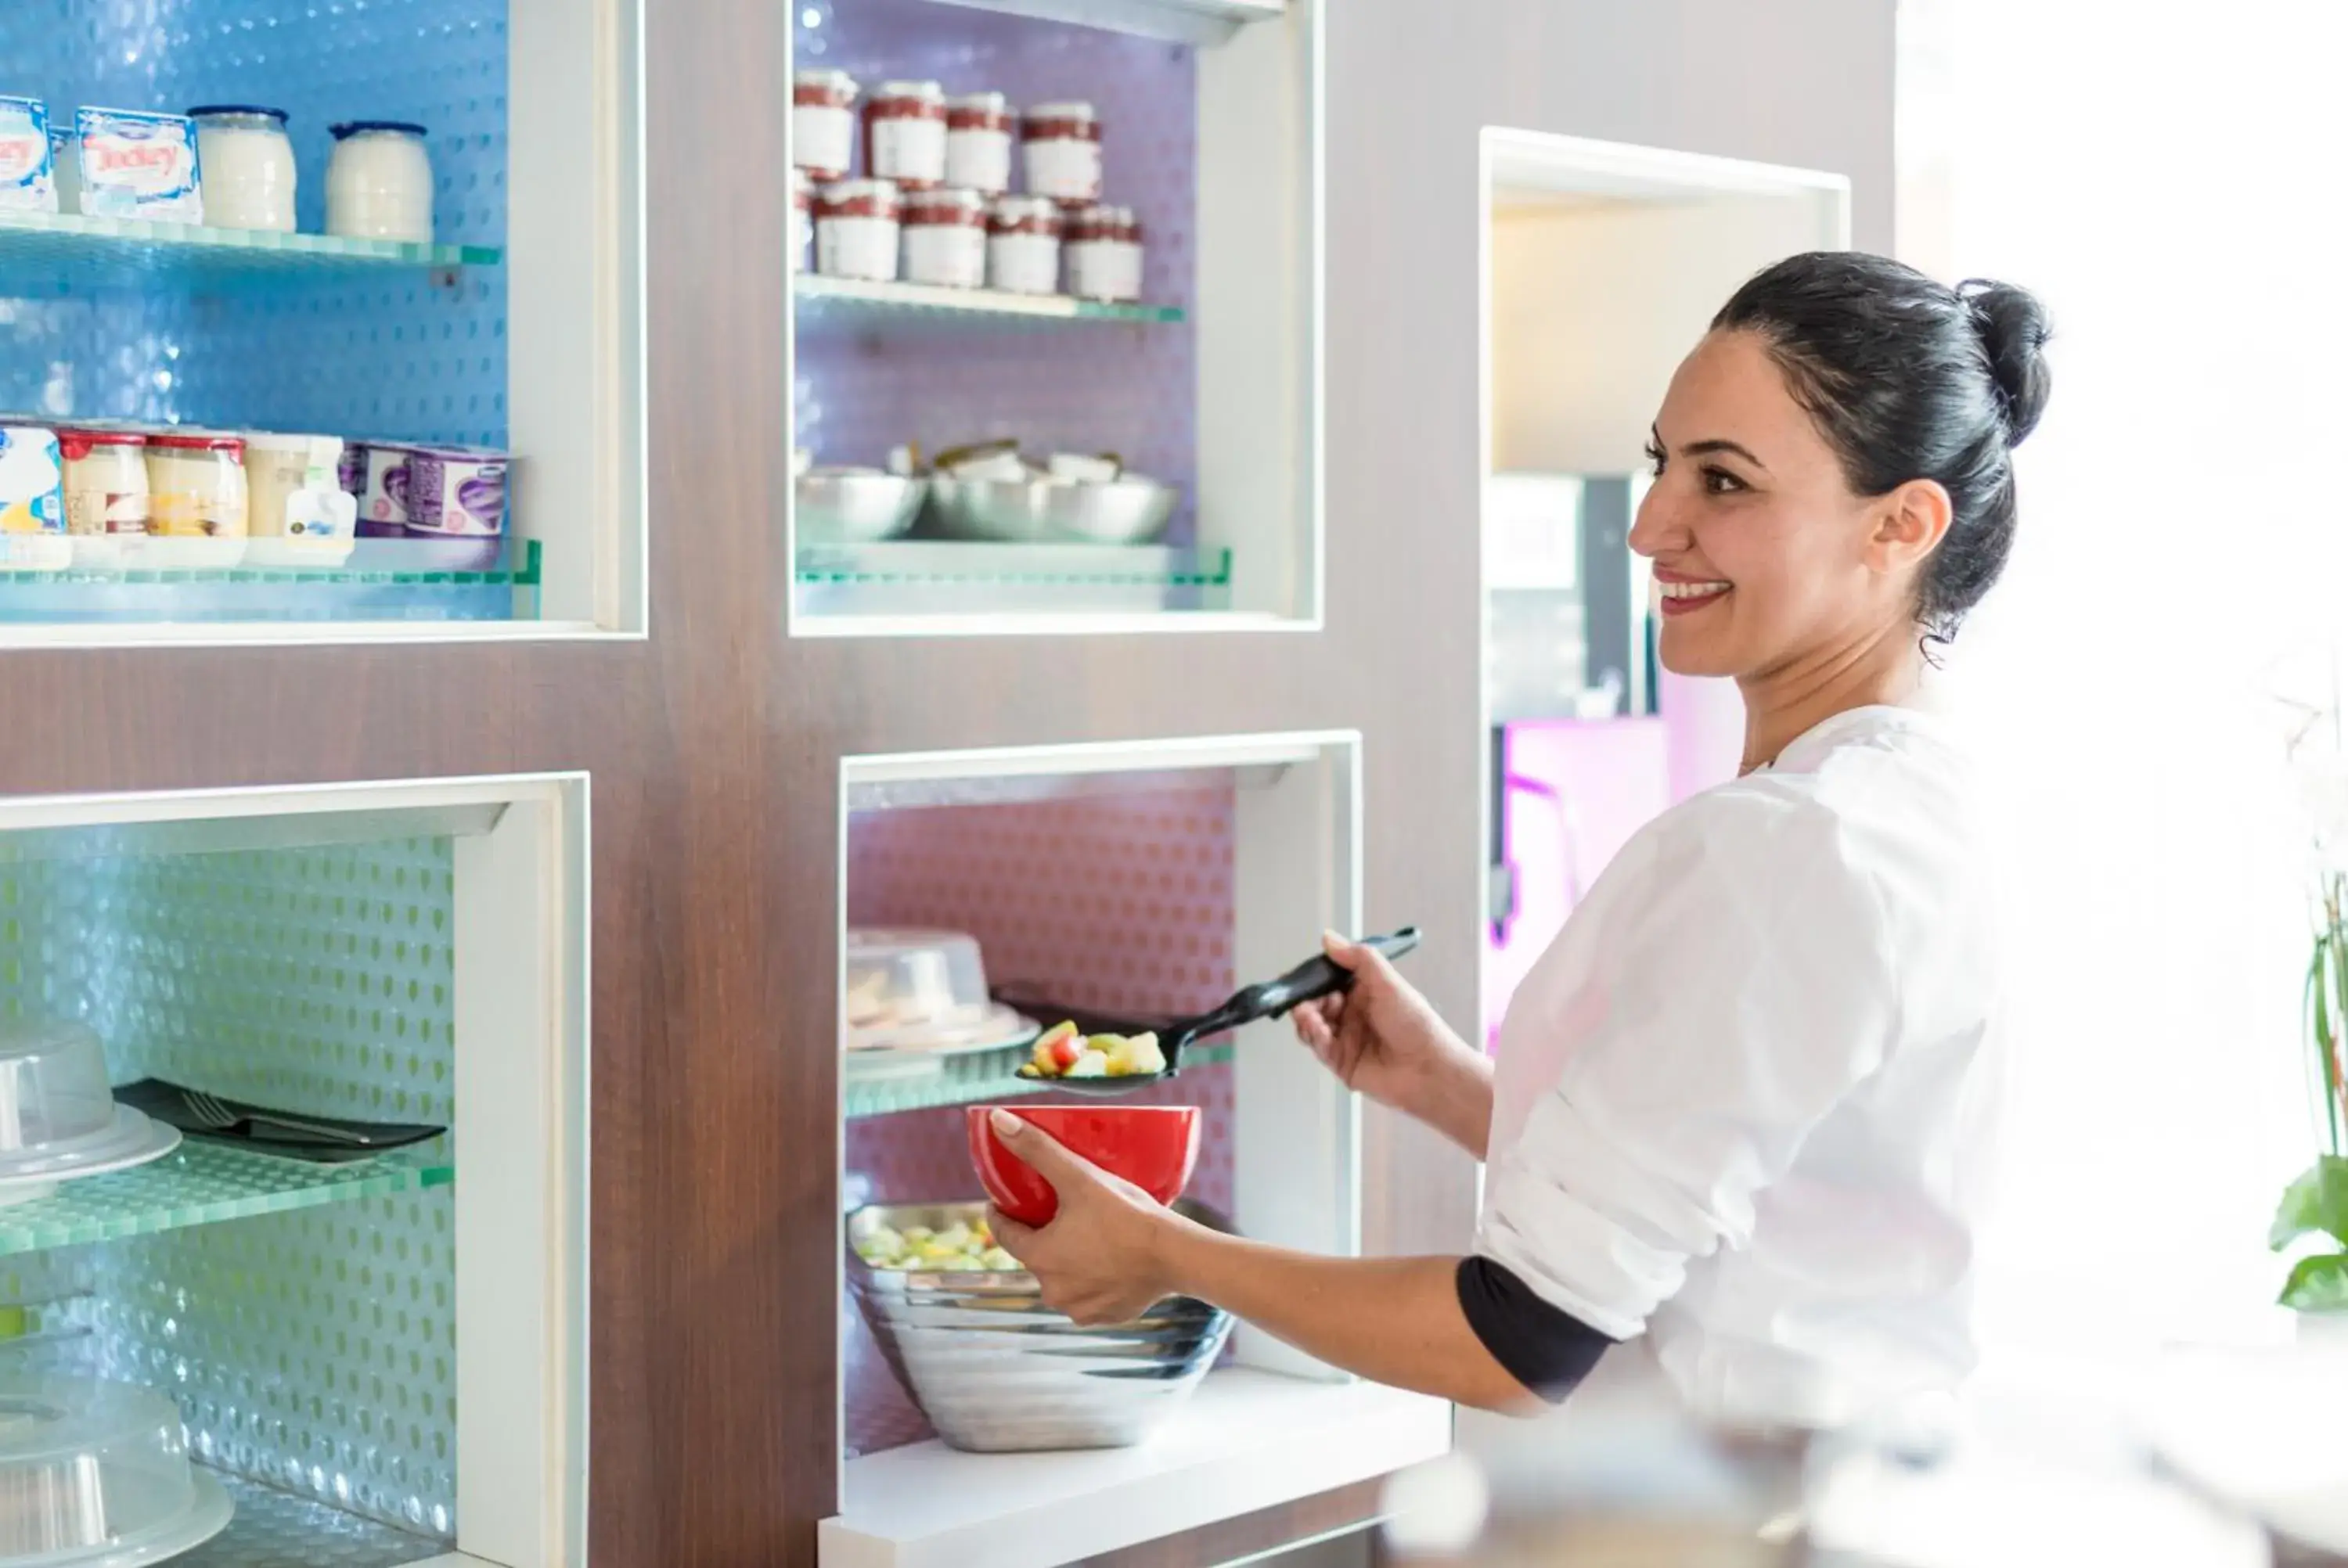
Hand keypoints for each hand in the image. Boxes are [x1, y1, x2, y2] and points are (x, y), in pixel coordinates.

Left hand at [985, 1110, 1192, 1325]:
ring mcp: (1079, 1308)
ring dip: (1068, 1262)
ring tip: (1085, 1236)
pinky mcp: (1106, 1317)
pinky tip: (1107, 1263)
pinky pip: (1089, 1296)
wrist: (1176, 1255)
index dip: (1002, 1215)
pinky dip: (1093, 1281)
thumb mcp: (1079, 1177)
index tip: (1002, 1202)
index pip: (1006, 1235)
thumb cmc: (1127, 1215)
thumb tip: (997, 1120)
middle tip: (1058, 1213)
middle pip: (1036, 1256)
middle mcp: (1052, 1290)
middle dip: (1042, 1236)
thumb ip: (1037, 1150)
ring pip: (1063, 1279)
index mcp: (1039, 1257)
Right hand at [1291, 931, 1475, 1115]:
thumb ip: (1358, 958)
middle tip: (1302, 1000)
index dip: (1313, 978)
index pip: (1329, 981)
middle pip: (1316, 1004)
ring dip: (1306, 1019)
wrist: (1428, 1068)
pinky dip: (1314, 1037)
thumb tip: (1328, 938)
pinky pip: (1319, 1048)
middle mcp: (1353, 1014)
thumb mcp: (1388, 982)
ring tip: (1307, 1015)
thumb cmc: (1414, 1023)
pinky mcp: (1341, 1063)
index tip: (1298, 976)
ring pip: (1312, 1026)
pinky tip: (1317, 1030)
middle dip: (1305, 1000)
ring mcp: (1346, 1039)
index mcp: (1364, 992)